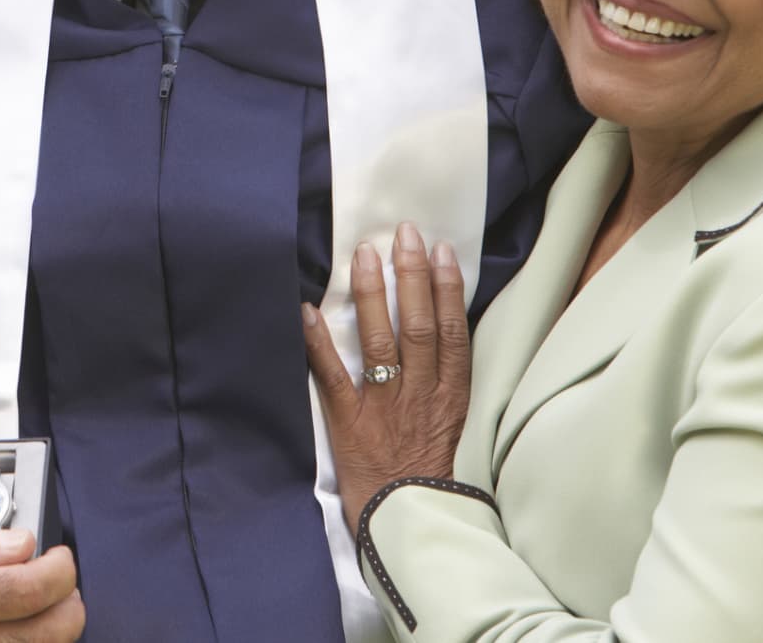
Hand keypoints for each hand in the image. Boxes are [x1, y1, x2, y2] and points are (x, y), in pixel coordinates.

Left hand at [303, 221, 469, 528]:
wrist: (408, 527)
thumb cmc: (431, 479)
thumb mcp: (455, 429)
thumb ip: (447, 385)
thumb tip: (442, 335)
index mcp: (451, 398)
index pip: (453, 333)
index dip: (448, 289)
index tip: (442, 251)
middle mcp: (420, 396)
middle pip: (420, 327)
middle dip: (412, 276)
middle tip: (404, 234)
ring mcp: (385, 407)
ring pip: (381, 342)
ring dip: (372, 295)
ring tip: (365, 254)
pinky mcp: (350, 423)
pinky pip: (333, 376)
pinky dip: (319, 342)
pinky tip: (307, 309)